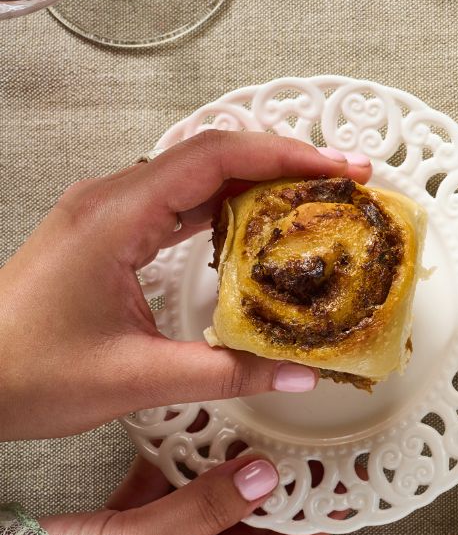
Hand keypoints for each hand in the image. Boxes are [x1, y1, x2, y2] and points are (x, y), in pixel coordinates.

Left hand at [0, 130, 371, 440]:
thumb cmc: (22, 373)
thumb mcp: (136, 379)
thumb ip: (227, 372)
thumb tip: (300, 372)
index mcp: (116, 216)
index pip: (216, 158)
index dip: (286, 156)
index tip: (340, 169)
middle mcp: (111, 200)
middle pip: (215, 155)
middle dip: (287, 163)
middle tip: (347, 183)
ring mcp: (107, 214)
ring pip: (199, 176)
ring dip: (260, 184)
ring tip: (317, 202)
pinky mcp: (107, 235)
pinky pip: (179, 202)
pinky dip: (229, 207)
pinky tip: (262, 232)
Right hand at [41, 456, 325, 534]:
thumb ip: (199, 514)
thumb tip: (262, 479)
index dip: (307, 526)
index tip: (337, 485)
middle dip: (264, 489)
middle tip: (296, 443)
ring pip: (195, 516)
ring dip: (214, 472)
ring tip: (248, 429)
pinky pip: (150, 508)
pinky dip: (165, 473)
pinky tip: (185, 437)